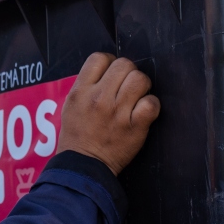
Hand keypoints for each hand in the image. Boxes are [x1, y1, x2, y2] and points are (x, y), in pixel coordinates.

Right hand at [57, 53, 159, 174]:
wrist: (83, 166)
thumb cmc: (77, 136)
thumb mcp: (71, 105)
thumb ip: (86, 85)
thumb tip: (106, 70)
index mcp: (80, 91)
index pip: (99, 57)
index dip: (109, 62)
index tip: (111, 75)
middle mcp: (98, 98)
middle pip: (124, 64)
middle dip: (127, 73)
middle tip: (125, 87)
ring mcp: (117, 112)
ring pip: (140, 79)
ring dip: (141, 86)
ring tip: (135, 97)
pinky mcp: (134, 127)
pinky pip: (152, 103)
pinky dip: (150, 105)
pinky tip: (142, 112)